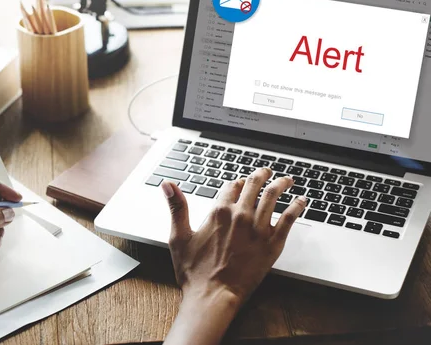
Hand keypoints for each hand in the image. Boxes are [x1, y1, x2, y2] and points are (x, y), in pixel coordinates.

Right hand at [162, 168, 306, 344]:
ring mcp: (258, 229)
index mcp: (219, 212)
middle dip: (261, 175)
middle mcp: (240, 215)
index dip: (236, 182)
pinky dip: (296, 206)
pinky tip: (301, 201)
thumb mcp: (179, 236)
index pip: (231, 186)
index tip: (240, 182)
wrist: (213, 296)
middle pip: (254, 185)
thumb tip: (167, 184)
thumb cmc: (194, 272)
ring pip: (273, 196)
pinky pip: (289, 219)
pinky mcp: (272, 243)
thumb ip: (176, 207)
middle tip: (267, 172)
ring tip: (287, 179)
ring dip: (281, 184)